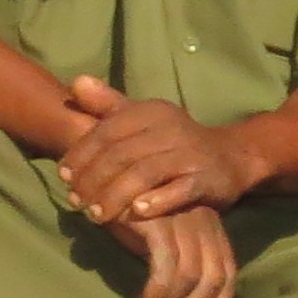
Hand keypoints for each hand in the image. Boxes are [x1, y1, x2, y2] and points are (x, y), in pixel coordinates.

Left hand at [60, 77, 262, 225]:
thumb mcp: (143, 118)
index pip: (107, 133)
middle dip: (94, 181)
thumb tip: (76, 82)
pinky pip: (180, 190)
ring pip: (145, 174)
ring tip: (97, 215)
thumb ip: (108, 104)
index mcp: (151, 112)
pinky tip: (137, 212)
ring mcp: (191, 155)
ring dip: (116, 196)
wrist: (233, 156)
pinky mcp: (208, 179)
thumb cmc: (176, 140)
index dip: (82, 155)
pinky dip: (158, 201)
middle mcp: (171, 129)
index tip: (64, 177)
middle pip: (122, 155)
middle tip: (76, 202)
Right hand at [113, 204, 238, 297]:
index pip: (227, 270)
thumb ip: (180, 261)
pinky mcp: (158, 223)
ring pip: (191, 275)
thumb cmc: (134, 213)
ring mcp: (182, 221)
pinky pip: (166, 265)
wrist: (107, 177)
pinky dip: (160, 289)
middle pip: (214, 276)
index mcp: (210, 227)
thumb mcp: (165, 237)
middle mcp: (203, 223)